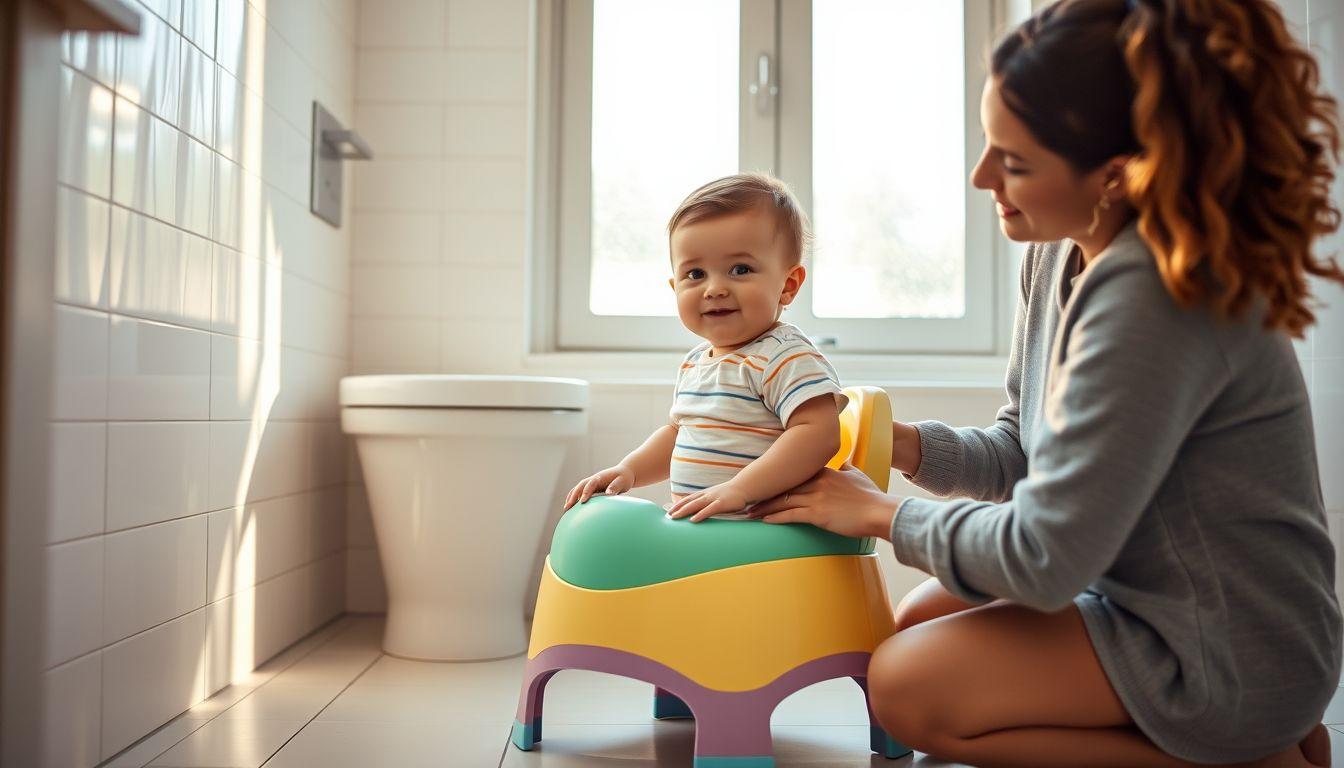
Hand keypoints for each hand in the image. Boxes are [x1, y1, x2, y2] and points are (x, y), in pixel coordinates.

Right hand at [563, 464, 635, 510]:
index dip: (585, 492)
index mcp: (600, 477)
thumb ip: (615, 487)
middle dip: (573, 496)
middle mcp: (593, 479)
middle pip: (579, 486)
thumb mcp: (623, 481)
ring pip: (577, 489)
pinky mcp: (591, 488)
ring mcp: (591, 483)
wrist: (624, 473)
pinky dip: (574, 498)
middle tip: (567, 507)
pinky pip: (580, 492)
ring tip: (566, 509)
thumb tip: (608, 494)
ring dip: (571, 498)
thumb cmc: (624, 478)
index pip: (590, 484)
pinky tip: (571, 508)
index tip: (582, 502)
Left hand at [666, 482, 750, 522]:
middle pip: (689, 502)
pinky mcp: (721, 503)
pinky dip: (700, 515)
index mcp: (705, 494)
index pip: (688, 499)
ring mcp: (713, 498)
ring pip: (696, 505)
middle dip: (678, 509)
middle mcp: (707, 495)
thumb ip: (709, 502)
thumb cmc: (730, 494)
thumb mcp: (717, 496)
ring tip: (675, 517)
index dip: (678, 504)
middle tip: (668, 516)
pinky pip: (708, 510)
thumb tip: (702, 510)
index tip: (669, 511)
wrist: (743, 487)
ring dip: (684, 511)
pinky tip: (693, 520)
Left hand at [745, 463, 900, 539]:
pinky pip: (790, 514)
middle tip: (749, 499)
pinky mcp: (817, 513)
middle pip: (784, 487)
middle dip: (765, 494)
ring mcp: (816, 497)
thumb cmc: (871, 496)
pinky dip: (775, 518)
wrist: (880, 512)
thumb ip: (847, 468)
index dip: (779, 481)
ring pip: (783, 501)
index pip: (795, 474)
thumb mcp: (858, 475)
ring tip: (749, 513)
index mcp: (825, 471)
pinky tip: (763, 521)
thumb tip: (844, 462)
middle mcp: (817, 481)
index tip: (766, 485)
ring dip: (764, 507)